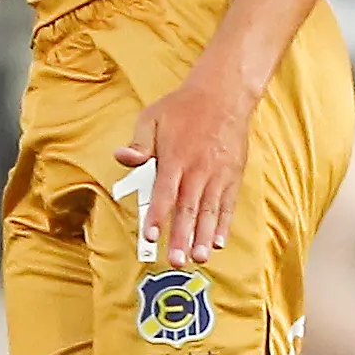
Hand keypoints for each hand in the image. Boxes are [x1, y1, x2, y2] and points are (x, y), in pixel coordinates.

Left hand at [114, 76, 254, 266]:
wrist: (224, 93)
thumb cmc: (184, 107)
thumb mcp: (153, 117)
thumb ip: (139, 143)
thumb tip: (122, 157)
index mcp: (175, 158)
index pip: (164, 193)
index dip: (157, 216)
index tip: (150, 236)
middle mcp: (197, 170)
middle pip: (188, 209)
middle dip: (181, 237)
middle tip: (176, 261)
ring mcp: (217, 174)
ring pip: (209, 211)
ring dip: (203, 236)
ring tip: (199, 258)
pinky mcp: (232, 175)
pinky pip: (227, 204)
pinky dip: (224, 224)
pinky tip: (218, 241)